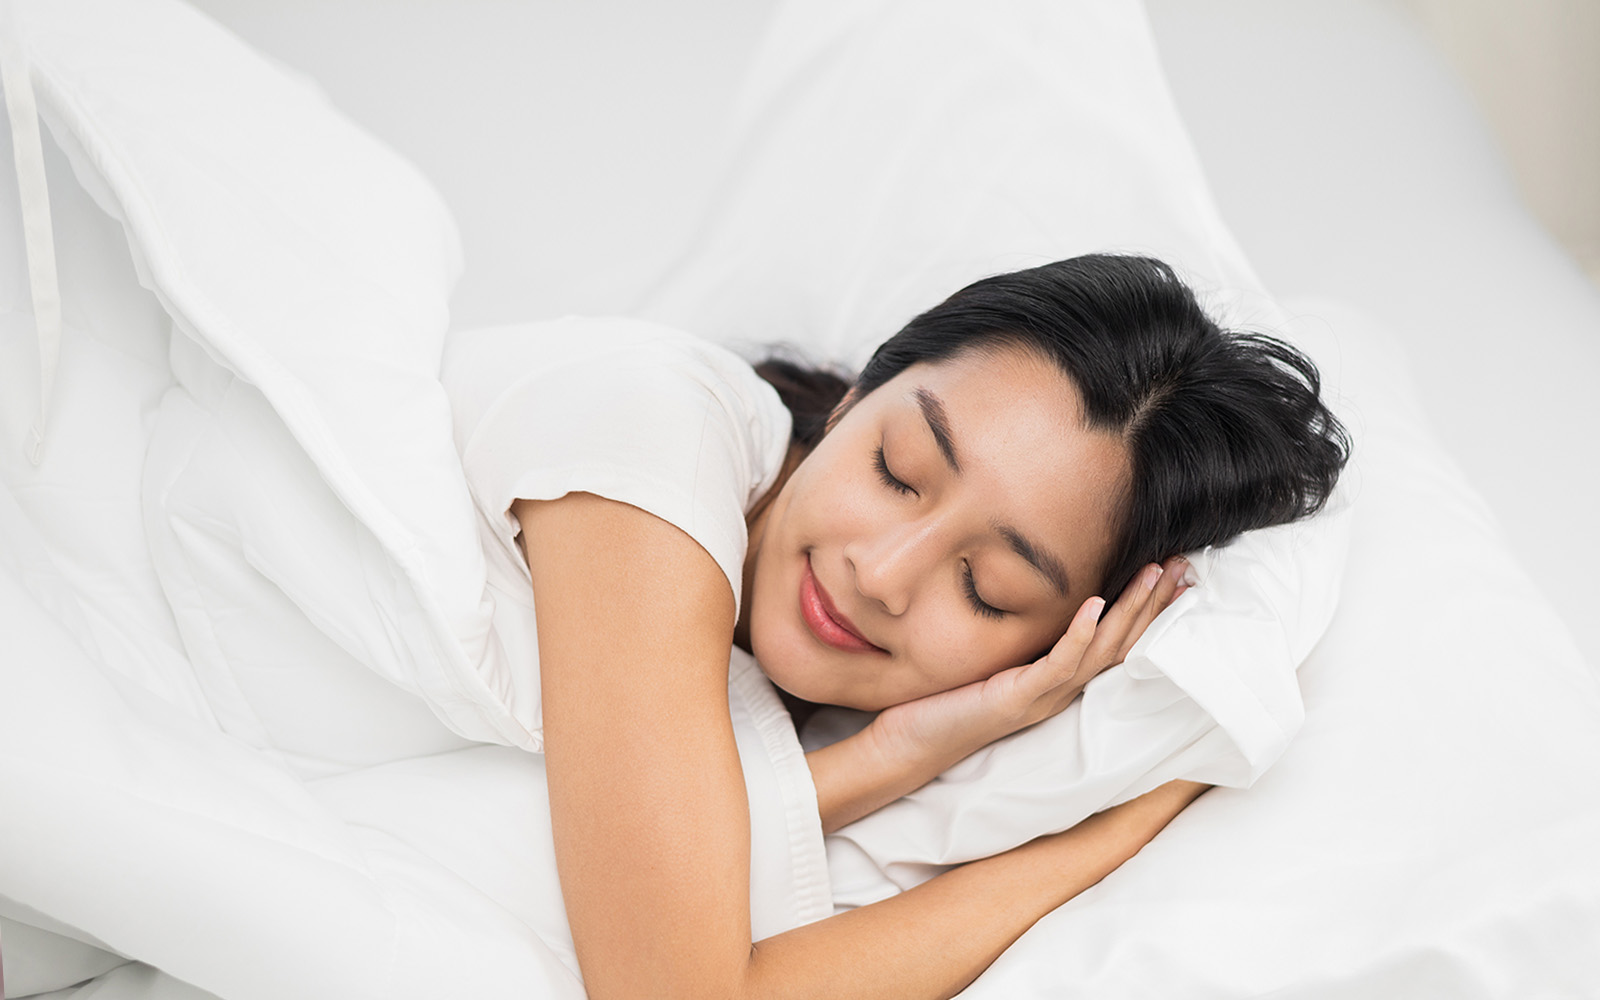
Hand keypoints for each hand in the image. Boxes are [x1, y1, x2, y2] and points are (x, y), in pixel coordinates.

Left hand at [870, 555, 1192, 770]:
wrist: (912, 744)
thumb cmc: (948, 702)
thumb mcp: (996, 664)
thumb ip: (1023, 642)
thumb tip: (1039, 604)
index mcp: (1060, 682)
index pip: (1118, 642)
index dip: (1149, 610)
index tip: (1174, 574)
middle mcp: (1061, 691)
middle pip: (1124, 644)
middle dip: (1154, 603)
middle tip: (1184, 567)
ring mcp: (1043, 697)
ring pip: (1102, 651)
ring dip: (1130, 611)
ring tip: (1153, 574)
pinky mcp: (1017, 699)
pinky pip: (1058, 665)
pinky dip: (1080, 635)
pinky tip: (1096, 606)